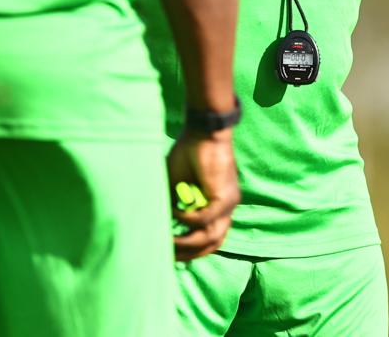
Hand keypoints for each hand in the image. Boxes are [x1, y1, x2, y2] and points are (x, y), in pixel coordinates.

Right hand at [167, 130, 239, 261]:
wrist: (203, 131)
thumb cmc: (189, 154)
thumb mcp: (176, 185)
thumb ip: (172, 204)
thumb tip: (158, 223)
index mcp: (219, 206)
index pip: (211, 239)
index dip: (193, 250)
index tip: (173, 255)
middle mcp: (227, 209)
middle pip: (212, 244)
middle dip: (189, 253)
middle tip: (167, 257)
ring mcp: (229, 204)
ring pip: (210, 237)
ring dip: (187, 242)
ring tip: (167, 241)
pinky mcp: (225, 197)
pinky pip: (205, 219)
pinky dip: (187, 219)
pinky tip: (174, 212)